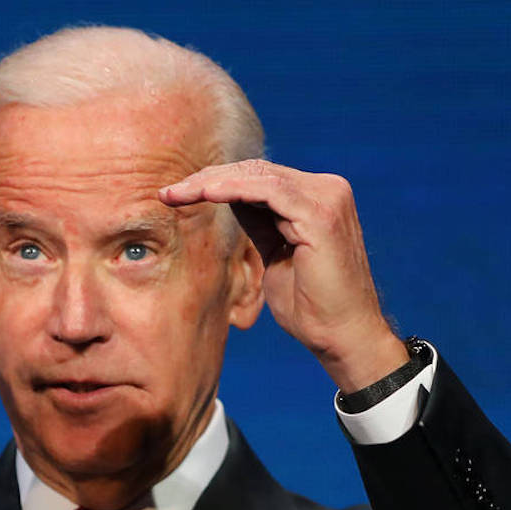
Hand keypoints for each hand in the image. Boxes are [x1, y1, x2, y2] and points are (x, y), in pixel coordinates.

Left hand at [159, 159, 405, 391]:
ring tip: (177, 194)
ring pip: (259, 176)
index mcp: (318, 198)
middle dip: (207, 179)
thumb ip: (260, 223)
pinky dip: (234, 189)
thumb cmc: (311, 306)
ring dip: (212, 183)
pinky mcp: (321, 214)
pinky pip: (268, 191)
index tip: (177, 195)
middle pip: (256, 172)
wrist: (342, 337)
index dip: (216, 182)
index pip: (260, 177)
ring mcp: (327, 199)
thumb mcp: (276, 254)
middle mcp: (328, 190)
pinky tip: (205, 194)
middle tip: (168, 193)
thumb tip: (228, 196)